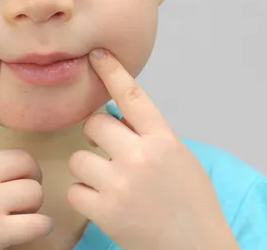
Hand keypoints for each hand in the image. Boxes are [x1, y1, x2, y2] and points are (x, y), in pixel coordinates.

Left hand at [67, 49, 238, 249]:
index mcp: (164, 140)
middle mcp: (141, 156)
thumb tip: (117, 115)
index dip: (112, 71)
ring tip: (108, 184)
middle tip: (110, 152)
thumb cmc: (191, 204)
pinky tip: (104, 204)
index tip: (96, 54)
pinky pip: (74, 189)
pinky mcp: (105, 212)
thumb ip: (150, 135)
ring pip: (79, 157)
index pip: (133, 96)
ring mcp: (121, 184)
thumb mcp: (179, 159)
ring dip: (88, 169)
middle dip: (97, 135)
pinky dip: (84, 197)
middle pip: (94, 123)